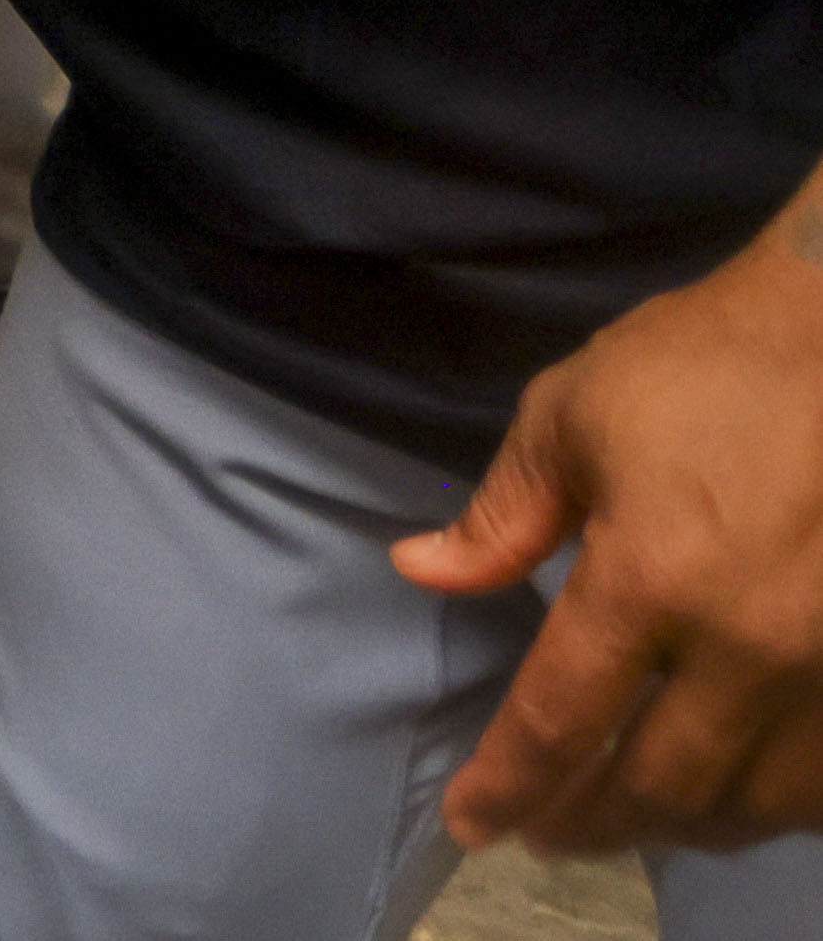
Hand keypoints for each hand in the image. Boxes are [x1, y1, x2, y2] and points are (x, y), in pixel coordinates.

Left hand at [398, 218, 822, 853]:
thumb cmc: (705, 366)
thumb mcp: (571, 418)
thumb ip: (501, 515)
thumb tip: (421, 571)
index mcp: (652, 581)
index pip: (564, 719)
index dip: (511, 784)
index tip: (473, 822)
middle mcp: (749, 647)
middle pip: (662, 785)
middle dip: (592, 822)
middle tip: (546, 829)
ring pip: (756, 802)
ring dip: (683, 823)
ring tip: (629, 816)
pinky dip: (773, 802)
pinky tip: (734, 791)